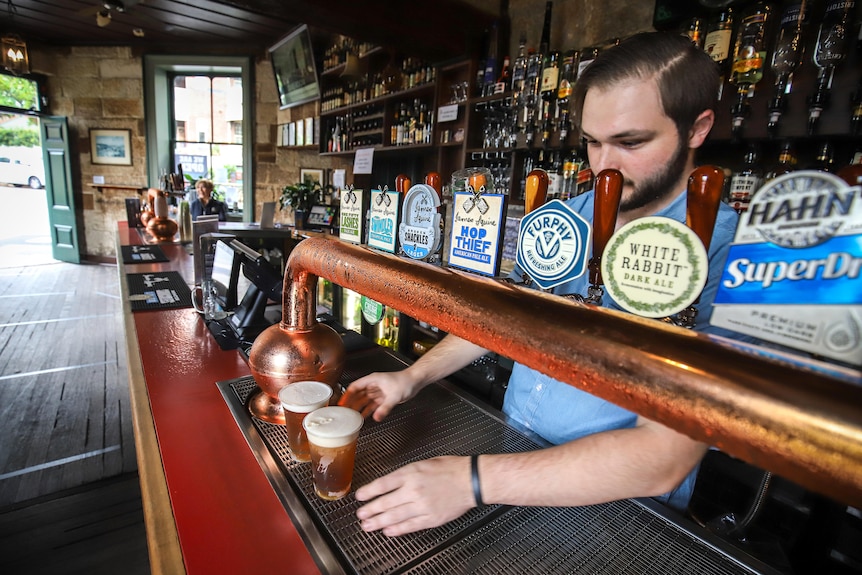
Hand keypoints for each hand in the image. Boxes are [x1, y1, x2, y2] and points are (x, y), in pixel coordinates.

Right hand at [338, 370, 419, 420]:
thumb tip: (376, 417)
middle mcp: (373, 386)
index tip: (342, 403)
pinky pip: (372, 405)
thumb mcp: (394, 396)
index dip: (347, 395)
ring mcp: (377, 392)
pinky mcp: (383, 398)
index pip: (355, 387)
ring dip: (358, 408)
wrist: (415, 381)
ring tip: (351, 417)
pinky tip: (363, 417)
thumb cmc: (405, 381)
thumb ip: (385, 408)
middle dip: (350, 403)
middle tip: (344, 413)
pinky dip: (367, 411)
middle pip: (357, 395)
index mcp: (372, 380)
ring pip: (364, 401)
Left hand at [355, 456, 475, 535]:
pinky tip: (388, 531)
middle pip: (385, 503)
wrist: (470, 480)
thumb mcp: (424, 463)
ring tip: (368, 525)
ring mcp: (422, 506)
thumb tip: (391, 483)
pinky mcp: (431, 518)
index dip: (368, 492)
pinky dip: (397, 529)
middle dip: (370, 510)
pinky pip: (410, 526)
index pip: (383, 484)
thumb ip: (406, 473)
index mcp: (411, 473)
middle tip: (360, 515)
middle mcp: (413, 490)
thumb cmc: (451, 469)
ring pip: (394, 516)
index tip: (359, 496)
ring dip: (378, 522)